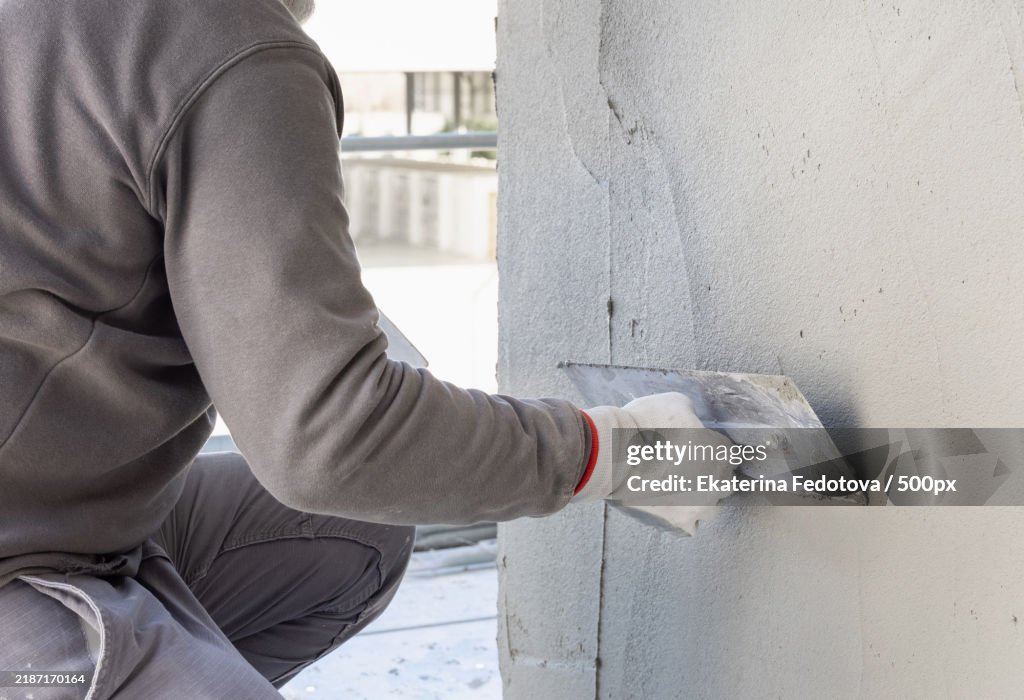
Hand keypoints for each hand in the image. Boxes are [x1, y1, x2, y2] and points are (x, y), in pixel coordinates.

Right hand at [573, 393, 733, 534]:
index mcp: (723, 452)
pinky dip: (681, 516)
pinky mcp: (679, 523)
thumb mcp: (675, 402)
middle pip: (724, 482)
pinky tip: (667, 505)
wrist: (615, 454)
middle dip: (709, 475)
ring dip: (698, 499)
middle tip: (686, 466)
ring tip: (676, 489)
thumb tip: (690, 417)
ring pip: (710, 507)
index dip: (714, 449)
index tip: (701, 448)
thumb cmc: (644, 425)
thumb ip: (692, 414)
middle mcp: (719, 483)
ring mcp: (701, 506)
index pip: (731, 454)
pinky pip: (689, 525)